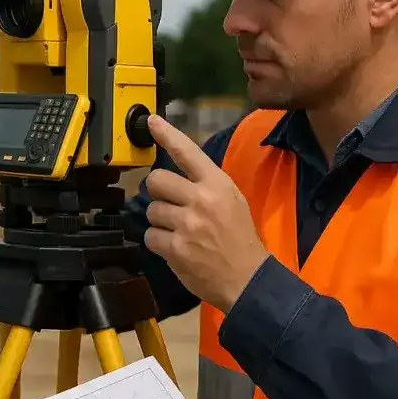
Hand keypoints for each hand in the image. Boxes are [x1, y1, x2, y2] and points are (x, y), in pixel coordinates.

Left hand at [143, 115, 269, 311]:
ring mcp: (187, 224)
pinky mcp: (176, 247)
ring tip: (178, 232)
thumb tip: (177, 174)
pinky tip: (175, 247)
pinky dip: (158, 243)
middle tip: (170, 204)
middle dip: (158, 192)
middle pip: (156, 180)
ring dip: (160, 221)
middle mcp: (201, 199)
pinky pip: (150, 236)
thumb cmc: (239, 238)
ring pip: (152, 210)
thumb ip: (206, 185)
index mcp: (217, 184)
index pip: (187, 152)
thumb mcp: (233, 201)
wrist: (247, 278)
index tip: (151, 121)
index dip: (166, 134)